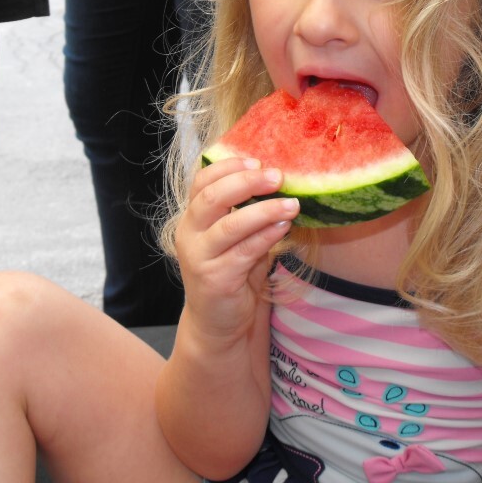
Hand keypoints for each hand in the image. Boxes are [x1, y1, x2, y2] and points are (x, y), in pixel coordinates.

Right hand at [173, 157, 298, 346]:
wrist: (219, 322)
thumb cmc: (233, 272)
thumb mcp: (237, 236)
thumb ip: (247, 210)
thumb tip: (280, 180)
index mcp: (193, 217)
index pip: (201, 181)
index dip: (227, 166)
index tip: (256, 160)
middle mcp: (189, 234)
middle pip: (211, 198)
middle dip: (246, 183)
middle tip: (277, 176)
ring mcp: (199, 258)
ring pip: (230, 226)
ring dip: (264, 211)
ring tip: (293, 204)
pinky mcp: (215, 279)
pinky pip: (244, 252)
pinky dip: (267, 236)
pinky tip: (285, 227)